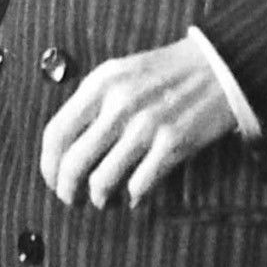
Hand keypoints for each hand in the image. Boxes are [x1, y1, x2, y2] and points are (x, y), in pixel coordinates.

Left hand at [39, 39, 236, 208]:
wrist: (218, 66)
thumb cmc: (165, 72)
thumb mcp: (121, 72)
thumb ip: (92, 102)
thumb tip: (64, 146)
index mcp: (101, 82)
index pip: (56, 132)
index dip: (48, 164)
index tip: (52, 178)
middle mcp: (120, 103)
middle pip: (74, 162)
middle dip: (67, 188)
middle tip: (70, 198)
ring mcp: (147, 125)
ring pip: (102, 180)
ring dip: (98, 198)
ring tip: (101, 200)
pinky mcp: (173, 143)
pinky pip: (139, 185)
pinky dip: (132, 197)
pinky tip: (134, 195)